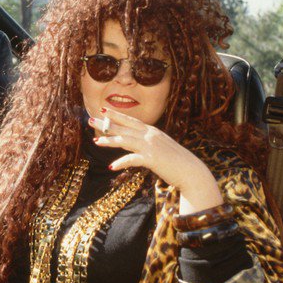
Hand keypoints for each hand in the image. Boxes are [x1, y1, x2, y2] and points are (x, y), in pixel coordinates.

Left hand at [89, 107, 223, 212]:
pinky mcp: (152, 159)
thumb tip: (135, 143)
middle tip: (91, 120)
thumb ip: (148, 143)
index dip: (116, 115)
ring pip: (125, 140)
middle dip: (106, 123)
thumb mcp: (161, 148)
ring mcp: (151, 146)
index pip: (131, 120)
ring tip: (96, 141)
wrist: (191, 171)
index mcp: (152, 131)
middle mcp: (150, 135)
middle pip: (124, 127)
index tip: (103, 110)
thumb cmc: (176, 162)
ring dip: (109, 140)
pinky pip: (132, 159)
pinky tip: (111, 167)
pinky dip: (121, 162)